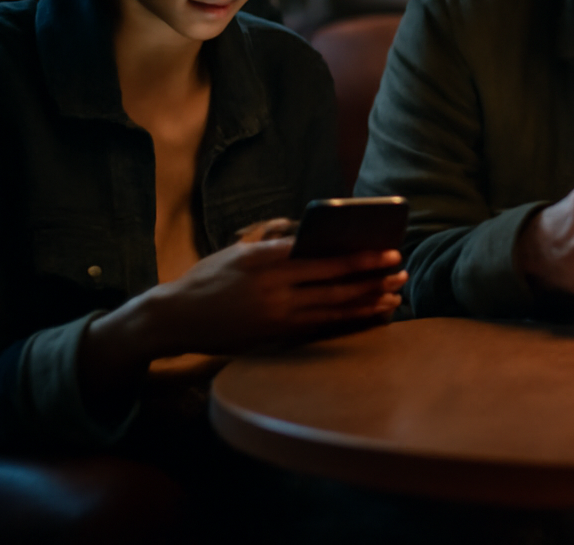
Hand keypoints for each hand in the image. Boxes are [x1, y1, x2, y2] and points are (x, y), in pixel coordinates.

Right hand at [135, 238, 406, 356]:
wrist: (174, 319)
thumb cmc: (209, 278)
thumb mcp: (239, 251)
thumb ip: (277, 246)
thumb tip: (317, 239)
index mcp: (263, 260)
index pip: (321, 256)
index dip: (357, 256)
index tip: (386, 250)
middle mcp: (271, 288)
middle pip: (333, 284)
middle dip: (372, 277)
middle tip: (400, 270)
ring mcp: (274, 315)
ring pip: (332, 309)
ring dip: (367, 301)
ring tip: (394, 295)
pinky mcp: (274, 335)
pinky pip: (319, 327)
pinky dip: (347, 320)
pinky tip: (368, 315)